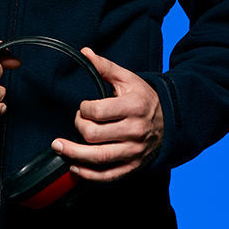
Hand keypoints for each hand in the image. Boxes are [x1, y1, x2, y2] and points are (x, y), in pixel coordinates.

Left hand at [51, 47, 163, 181]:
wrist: (169, 121)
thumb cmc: (144, 98)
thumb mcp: (127, 79)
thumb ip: (105, 66)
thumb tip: (85, 52)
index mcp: (133, 107)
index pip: (98, 111)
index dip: (84, 109)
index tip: (83, 106)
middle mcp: (135, 131)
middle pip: (95, 135)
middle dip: (79, 126)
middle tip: (78, 121)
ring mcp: (134, 152)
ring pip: (99, 158)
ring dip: (74, 154)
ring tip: (59, 147)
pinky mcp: (133, 167)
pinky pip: (108, 176)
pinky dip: (88, 175)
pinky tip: (75, 167)